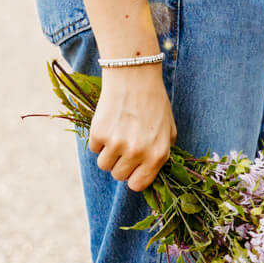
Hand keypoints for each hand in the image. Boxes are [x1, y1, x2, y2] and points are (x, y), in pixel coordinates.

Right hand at [88, 67, 176, 193]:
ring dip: (107, 153)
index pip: (137, 185)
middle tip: (123, 145)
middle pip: (118, 176)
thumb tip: (149, 172)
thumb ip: (162, 154)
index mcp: (157, 155)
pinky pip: (93, 148)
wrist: (135, 77)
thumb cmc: (154, 103)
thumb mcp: (169, 131)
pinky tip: (109, 123)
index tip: (130, 168)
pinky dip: (98, 139)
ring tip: (116, 134)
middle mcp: (138, 153)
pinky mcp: (99, 133)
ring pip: (103, 165)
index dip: (132, 177)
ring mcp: (117, 144)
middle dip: (119, 163)